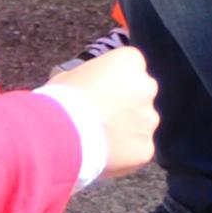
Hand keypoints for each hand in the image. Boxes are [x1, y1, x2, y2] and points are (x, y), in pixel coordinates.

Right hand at [39, 44, 160, 176]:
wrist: (64, 134)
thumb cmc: (62, 99)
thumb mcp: (71, 75)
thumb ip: (92, 78)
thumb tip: (88, 85)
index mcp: (129, 61)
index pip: (131, 66)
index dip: (116, 79)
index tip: (103, 89)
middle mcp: (146, 86)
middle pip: (141, 93)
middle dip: (127, 103)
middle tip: (104, 113)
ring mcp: (148, 118)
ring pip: (141, 122)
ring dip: (128, 127)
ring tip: (101, 135)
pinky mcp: (146, 147)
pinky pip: (138, 147)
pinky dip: (126, 151)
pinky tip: (105, 150)